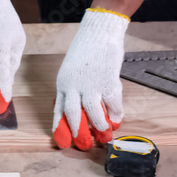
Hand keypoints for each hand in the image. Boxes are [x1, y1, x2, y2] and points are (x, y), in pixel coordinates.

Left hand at [53, 8, 128, 148]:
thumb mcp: (70, 70)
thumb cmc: (86, 50)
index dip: (62, 128)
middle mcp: (74, 86)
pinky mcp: (107, 81)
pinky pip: (112, 104)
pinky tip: (117, 119)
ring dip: (100, 126)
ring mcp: (91, 84)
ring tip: (105, 134)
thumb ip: (72, 89)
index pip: (59, 111)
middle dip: (80, 133)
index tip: (63, 143)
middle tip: (85, 145)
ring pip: (94, 113)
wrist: (99, 31)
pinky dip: (115, 114)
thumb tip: (78, 110)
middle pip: (74, 116)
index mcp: (63, 83)